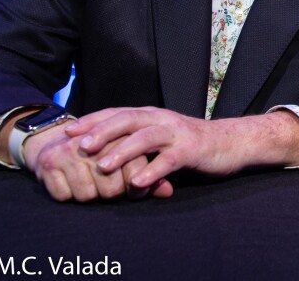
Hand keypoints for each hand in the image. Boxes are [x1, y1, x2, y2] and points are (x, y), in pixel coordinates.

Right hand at [23, 120, 172, 201]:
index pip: (135, 170)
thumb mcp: (127, 158)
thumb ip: (150, 174)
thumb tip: (168, 192)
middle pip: (112, 189)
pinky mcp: (48, 163)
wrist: (55, 140)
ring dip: (90, 196)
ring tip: (90, 183)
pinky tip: (70, 183)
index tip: (135, 188)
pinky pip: (64, 197)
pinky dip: (68, 196)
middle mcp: (95, 141)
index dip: (138, 186)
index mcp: (119, 134)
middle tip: (109, 187)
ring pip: (88, 196)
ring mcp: (68, 151)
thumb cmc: (100, 153)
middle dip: (113, 194)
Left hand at [65, 106, 298, 190]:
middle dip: (102, 132)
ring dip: (123, 151)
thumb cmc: (189, 143)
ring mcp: (177, 133)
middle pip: (128, 120)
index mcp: (151, 115)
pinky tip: (138, 183)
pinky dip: (152, 171)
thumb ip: (135, 140)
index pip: (117, 113)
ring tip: (104, 166)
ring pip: (146, 138)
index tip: (67, 131)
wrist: (231, 143)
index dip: (92, 120)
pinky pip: (169, 160)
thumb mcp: (159, 137)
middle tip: (80, 146)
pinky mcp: (191, 150)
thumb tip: (100, 150)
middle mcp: (162, 119)